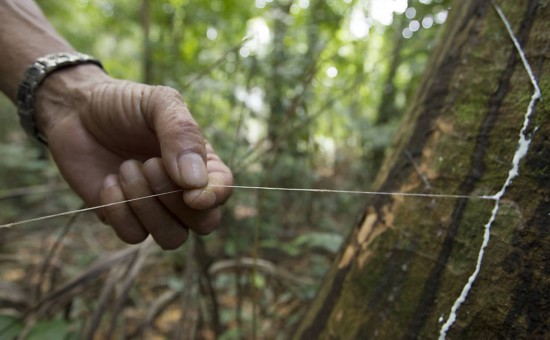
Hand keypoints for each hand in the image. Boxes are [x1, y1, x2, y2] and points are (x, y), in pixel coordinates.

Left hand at [34, 64, 232, 248]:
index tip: (192, 194)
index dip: (213, 197)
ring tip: (126, 168)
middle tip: (148, 164)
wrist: (75, 111)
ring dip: (145, 205)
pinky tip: (109, 181)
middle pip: (204, 223)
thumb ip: (182, 134)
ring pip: (171, 238)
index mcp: (202, 163)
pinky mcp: (125, 218)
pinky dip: (119, 210)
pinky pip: (134, 236)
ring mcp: (156, 208)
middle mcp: (184, 191)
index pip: (222, 191)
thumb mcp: (159, 102)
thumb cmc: (124, 103)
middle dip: (174, 199)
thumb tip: (195, 183)